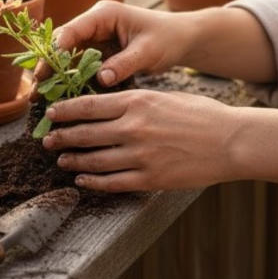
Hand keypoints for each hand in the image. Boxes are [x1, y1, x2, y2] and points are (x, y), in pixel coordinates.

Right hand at [31, 1, 190, 99]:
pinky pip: (78, 66)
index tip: (46, 71)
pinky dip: (69, 80)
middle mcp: (94, 24)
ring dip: (55, 76)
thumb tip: (101, 79)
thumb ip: (124, 63)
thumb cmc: (166, 39)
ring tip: (39, 98)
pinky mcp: (98, 52)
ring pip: (67, 56)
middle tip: (35, 89)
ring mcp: (95, 38)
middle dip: (49, 66)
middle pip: (63, 43)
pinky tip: (59, 98)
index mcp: (104, 14)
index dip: (57, 50)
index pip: (73, 30)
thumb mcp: (148, 51)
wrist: (180, 40)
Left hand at [40, 89, 236, 191]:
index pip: (89, 105)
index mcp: (137, 102)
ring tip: (62, 161)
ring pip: (94, 160)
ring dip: (74, 161)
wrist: (230, 141)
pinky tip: (83, 180)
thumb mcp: (164, 96)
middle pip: (85, 133)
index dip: (65, 111)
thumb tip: (107, 106)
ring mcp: (141, 155)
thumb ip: (135, 102)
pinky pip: (112, 182)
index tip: (50, 113)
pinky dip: (93, 182)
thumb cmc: (200, 114)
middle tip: (47, 140)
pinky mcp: (150, 179)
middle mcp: (134, 127)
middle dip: (61, 137)